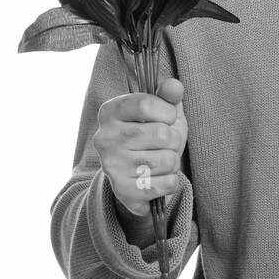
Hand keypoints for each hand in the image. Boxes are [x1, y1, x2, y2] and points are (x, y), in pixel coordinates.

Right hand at [93, 77, 187, 217]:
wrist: (137, 176)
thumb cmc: (152, 135)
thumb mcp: (161, 111)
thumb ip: (168, 95)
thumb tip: (174, 86)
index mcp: (109, 111)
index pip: (146, 104)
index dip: (167, 111)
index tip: (167, 117)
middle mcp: (104, 138)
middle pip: (162, 134)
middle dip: (174, 140)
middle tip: (164, 144)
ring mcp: (111, 166)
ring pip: (167, 160)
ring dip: (173, 162)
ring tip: (160, 160)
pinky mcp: (124, 191)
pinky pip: (167, 184)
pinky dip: (170, 182)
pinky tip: (157, 178)